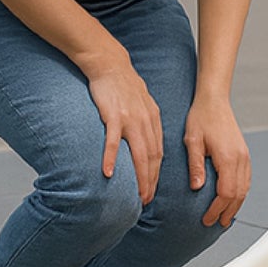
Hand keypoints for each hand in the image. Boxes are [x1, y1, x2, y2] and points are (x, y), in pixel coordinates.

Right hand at [85, 54, 163, 204]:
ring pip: (139, 153)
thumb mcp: (143, 104)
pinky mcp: (113, 116)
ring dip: (139, 176)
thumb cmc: (124, 86)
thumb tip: (147, 143)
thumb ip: (146, 123)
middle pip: (152, 157)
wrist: (110, 65)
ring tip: (137, 195)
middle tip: (146, 201)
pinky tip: (109, 174)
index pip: (158, 153)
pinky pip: (113, 141)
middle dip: (151, 181)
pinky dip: (113, 158)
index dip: (157, 174)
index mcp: (153, 120)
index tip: (153, 191)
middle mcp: (145, 122)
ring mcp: (130, 120)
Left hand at [185, 95, 250, 227]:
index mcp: (227, 157)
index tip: (206, 219)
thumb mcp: (192, 141)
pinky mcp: (244, 154)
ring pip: (245, 187)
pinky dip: (241, 192)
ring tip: (226, 217)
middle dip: (228, 211)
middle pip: (238, 193)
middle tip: (216, 224)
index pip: (226, 192)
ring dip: (236, 204)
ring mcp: (245, 156)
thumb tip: (197, 188)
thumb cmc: (201, 119)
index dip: (217, 209)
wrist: (215, 101)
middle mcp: (240, 158)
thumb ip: (195, 165)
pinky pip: (246, 178)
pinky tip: (233, 199)